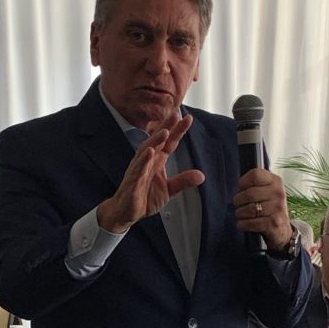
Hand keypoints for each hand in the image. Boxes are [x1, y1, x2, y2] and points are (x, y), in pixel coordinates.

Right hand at [97, 113, 203, 233]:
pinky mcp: (132, 181)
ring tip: (164, 132)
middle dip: (166, 128)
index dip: (178, 131)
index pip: (169, 143)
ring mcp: (138, 170)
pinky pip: (137, 169)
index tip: (188, 118)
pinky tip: (149, 152)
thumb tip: (201, 175)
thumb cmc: (144, 198)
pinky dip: (143, 160)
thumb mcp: (168, 190)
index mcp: (157, 161)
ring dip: (155, 141)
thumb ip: (183, 181)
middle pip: (157, 141)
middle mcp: (147, 162)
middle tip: (176, 115)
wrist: (126, 212)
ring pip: (146, 151)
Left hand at [234, 168, 291, 250]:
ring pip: (249, 209)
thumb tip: (238, 189)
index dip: (243, 182)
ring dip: (240, 214)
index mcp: (275, 181)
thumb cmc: (269, 208)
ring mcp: (277, 208)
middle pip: (249, 193)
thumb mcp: (266, 192)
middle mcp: (278, 193)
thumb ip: (254, 185)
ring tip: (240, 215)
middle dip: (238, 201)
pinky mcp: (274, 223)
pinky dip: (243, 224)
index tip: (241, 189)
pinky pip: (251, 223)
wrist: (282, 229)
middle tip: (238, 206)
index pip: (255, 175)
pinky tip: (243, 224)